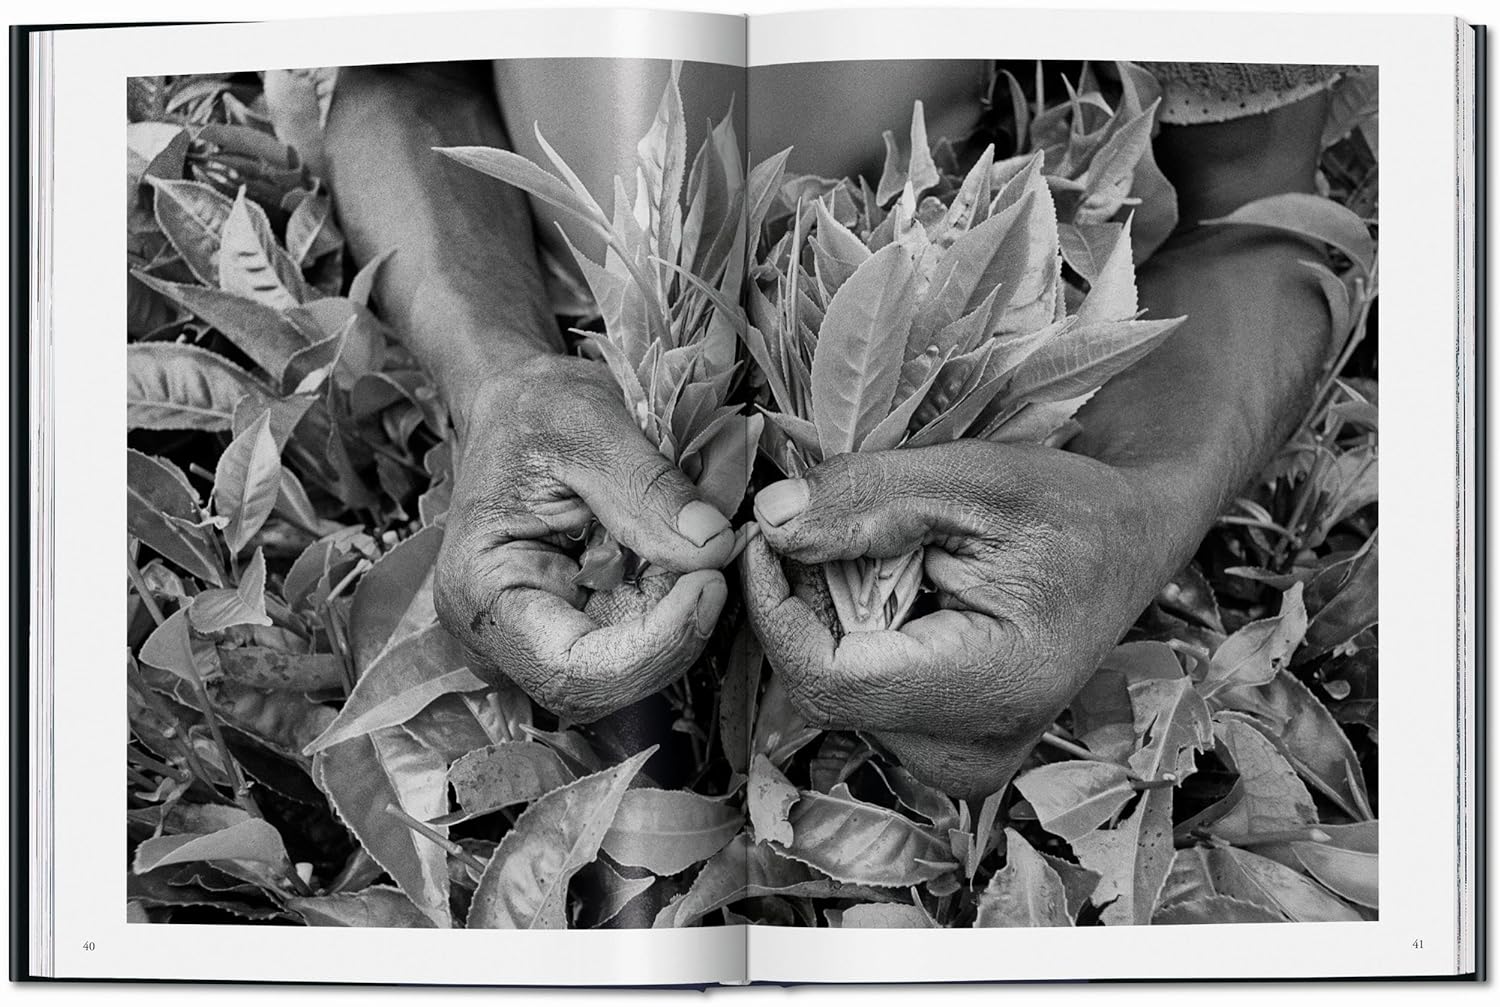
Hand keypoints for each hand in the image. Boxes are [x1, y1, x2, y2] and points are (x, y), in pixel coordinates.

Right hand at [434, 356, 734, 722]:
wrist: (521, 407)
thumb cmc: (534, 410)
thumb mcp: (591, 426)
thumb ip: (649, 489)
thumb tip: (713, 546)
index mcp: (481, 592)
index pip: (570, 671)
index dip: (651, 647)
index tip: (708, 584)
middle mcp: (504, 633)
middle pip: (606, 684)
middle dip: (676, 632)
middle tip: (717, 560)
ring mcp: (544, 635)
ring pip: (633, 668)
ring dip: (681, 617)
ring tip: (696, 542)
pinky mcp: (582, 624)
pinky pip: (642, 640)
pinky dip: (677, 602)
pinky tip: (684, 554)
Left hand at [741, 440, 1189, 798]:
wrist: (1130, 544)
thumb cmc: (1069, 507)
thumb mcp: (974, 478)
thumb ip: (868, 499)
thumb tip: (768, 522)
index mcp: (993, 691)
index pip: (826, 678)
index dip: (775, 606)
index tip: (764, 535)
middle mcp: (972, 753)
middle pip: (822, 687)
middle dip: (804, 601)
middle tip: (827, 525)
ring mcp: (960, 764)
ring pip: (833, 694)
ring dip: (827, 616)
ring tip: (881, 556)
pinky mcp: (946, 753)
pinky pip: (860, 698)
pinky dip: (852, 637)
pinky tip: (894, 593)